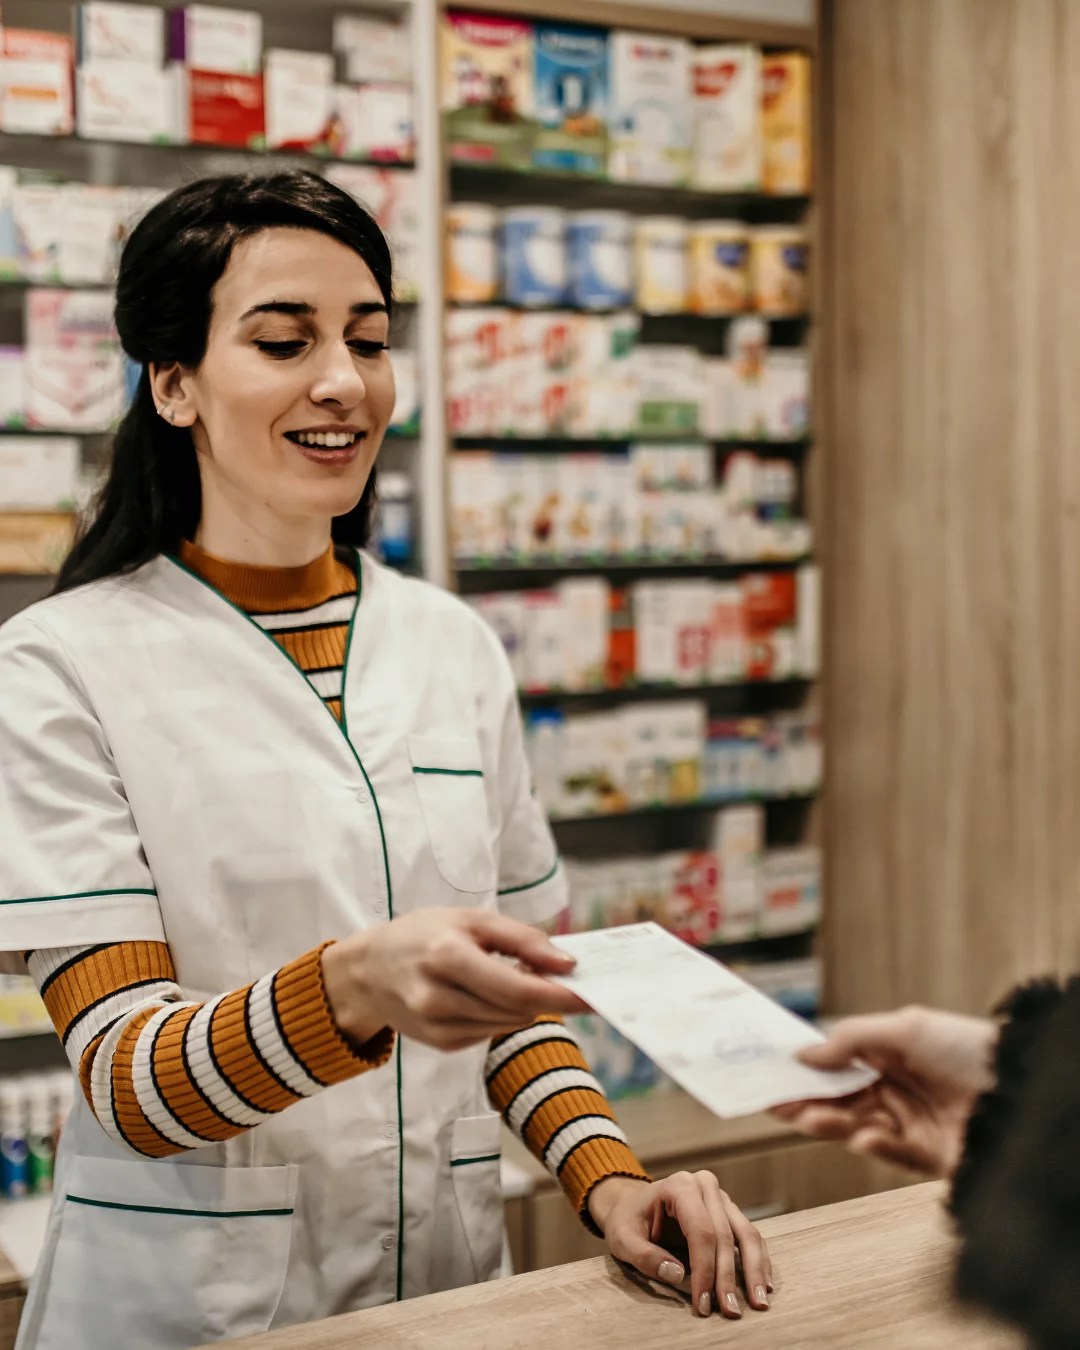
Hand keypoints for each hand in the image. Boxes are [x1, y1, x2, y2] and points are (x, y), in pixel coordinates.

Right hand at [322, 908, 588, 1052]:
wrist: (368, 971)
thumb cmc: (423, 935)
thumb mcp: (471, 920)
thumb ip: (522, 939)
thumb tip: (566, 963)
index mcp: (447, 958)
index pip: (519, 989)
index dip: (562, 995)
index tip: (593, 995)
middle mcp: (439, 998)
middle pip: (518, 1010)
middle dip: (547, 996)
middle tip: (561, 975)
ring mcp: (438, 1027)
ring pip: (509, 1024)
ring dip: (525, 1005)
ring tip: (514, 976)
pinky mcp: (441, 1044)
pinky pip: (491, 1032)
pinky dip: (501, 1014)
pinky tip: (486, 994)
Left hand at [588, 1173, 771, 1318]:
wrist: (633, 1204)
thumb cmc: (628, 1220)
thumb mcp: (622, 1238)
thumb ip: (645, 1256)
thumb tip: (677, 1275)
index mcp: (679, 1186)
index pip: (701, 1231)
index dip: (705, 1269)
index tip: (702, 1304)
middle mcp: (705, 1186)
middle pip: (725, 1235)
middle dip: (728, 1277)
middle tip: (730, 1312)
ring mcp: (720, 1197)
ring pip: (746, 1234)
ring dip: (754, 1270)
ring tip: (759, 1302)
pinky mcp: (729, 1211)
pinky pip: (750, 1235)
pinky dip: (758, 1260)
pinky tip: (763, 1284)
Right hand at [774, 1007, 997, 1176]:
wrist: (1020, 1092)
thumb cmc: (967, 1048)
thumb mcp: (906, 1028)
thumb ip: (852, 1039)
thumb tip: (805, 1053)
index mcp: (891, 1055)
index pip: (838, 1065)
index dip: (807, 1069)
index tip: (773, 1072)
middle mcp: (897, 1088)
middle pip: (841, 1098)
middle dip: (807, 1100)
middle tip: (774, 1102)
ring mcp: (910, 1122)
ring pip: (856, 1125)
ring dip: (830, 1122)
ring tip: (808, 1118)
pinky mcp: (926, 1155)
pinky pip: (889, 1152)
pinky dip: (872, 1145)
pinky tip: (863, 1137)